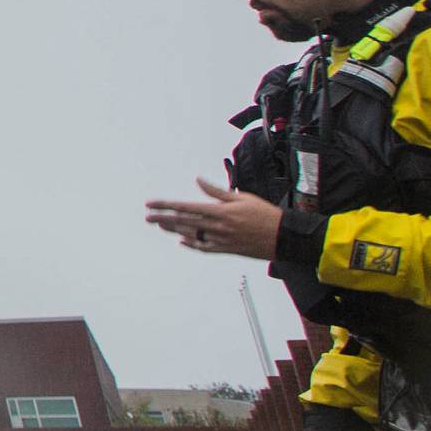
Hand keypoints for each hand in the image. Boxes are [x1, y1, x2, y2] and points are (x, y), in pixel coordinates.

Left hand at [145, 176, 283, 260]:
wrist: (283, 237)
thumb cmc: (265, 214)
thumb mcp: (241, 198)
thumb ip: (216, 192)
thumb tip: (199, 181)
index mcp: (220, 212)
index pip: (185, 207)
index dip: (166, 205)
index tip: (151, 204)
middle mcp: (218, 227)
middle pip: (184, 222)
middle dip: (163, 219)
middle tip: (147, 217)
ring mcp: (221, 240)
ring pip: (191, 235)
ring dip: (174, 230)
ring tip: (160, 225)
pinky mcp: (227, 250)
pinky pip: (205, 248)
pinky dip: (192, 244)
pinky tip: (182, 241)